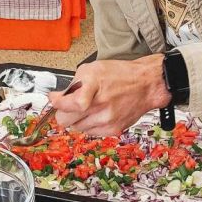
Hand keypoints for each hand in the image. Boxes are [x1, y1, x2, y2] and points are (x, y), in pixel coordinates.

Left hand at [47, 55, 168, 138]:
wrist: (146, 85)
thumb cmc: (120, 75)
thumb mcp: (93, 69)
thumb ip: (73, 84)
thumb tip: (58, 97)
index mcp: (93, 87)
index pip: (66, 104)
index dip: (56, 102)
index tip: (55, 99)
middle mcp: (100, 105)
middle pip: (66, 121)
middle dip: (64, 112)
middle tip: (70, 105)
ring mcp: (107, 120)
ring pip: (76, 128)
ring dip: (78, 119)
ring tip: (90, 107)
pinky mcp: (113, 129)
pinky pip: (90, 132)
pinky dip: (90, 124)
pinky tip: (98, 113)